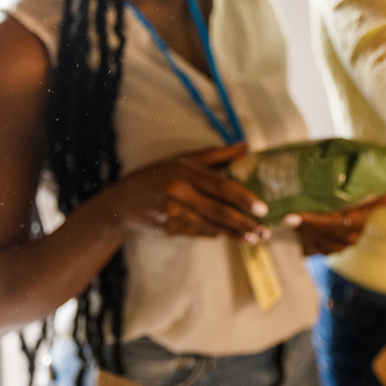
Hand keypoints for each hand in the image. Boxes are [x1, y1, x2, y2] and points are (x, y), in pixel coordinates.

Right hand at [94, 143, 270, 241]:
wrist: (120, 203)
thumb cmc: (157, 175)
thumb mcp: (181, 160)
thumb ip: (215, 155)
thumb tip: (245, 147)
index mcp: (183, 172)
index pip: (220, 186)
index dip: (243, 198)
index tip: (263, 208)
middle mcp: (177, 193)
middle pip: (218, 211)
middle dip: (244, 223)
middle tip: (265, 232)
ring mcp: (172, 214)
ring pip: (211, 226)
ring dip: (234, 234)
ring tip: (254, 238)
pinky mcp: (168, 229)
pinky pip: (198, 233)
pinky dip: (215, 234)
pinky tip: (230, 236)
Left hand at [285, 193, 385, 255]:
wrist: (349, 226)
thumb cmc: (356, 208)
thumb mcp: (364, 203)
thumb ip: (377, 200)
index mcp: (356, 225)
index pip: (332, 224)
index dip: (313, 220)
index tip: (295, 215)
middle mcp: (348, 240)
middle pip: (322, 233)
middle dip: (304, 224)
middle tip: (287, 215)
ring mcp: (337, 248)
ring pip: (315, 242)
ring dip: (301, 232)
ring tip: (289, 220)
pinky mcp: (326, 253)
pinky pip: (311, 248)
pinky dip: (302, 239)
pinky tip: (295, 230)